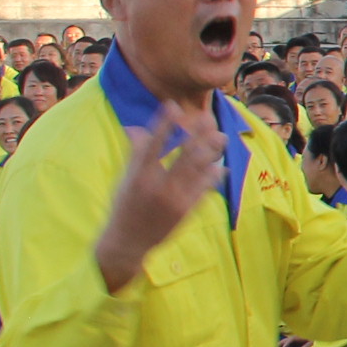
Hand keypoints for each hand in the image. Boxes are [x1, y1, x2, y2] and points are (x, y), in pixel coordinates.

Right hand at [94, 116, 221, 294]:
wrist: (128, 241)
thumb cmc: (124, 206)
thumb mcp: (125, 179)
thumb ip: (135, 154)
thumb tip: (136, 128)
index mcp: (138, 176)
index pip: (152, 144)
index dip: (163, 124)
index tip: (173, 105)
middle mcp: (157, 186)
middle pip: (182, 155)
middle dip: (198, 135)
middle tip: (208, 118)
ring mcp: (173, 199)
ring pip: (197, 170)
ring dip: (211, 152)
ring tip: (221, 137)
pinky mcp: (185, 211)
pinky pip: (203, 189)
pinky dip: (212, 175)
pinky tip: (220, 165)